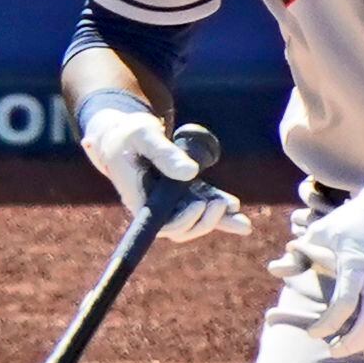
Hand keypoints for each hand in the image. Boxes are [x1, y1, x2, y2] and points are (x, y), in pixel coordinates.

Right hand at [78, 97, 245, 242]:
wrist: (124, 135)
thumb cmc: (129, 134)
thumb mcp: (144, 136)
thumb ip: (165, 153)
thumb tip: (191, 172)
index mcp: (139, 199)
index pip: (163, 225)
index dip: (183, 220)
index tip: (199, 204)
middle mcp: (155, 207)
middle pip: (182, 228)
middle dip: (204, 221)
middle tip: (220, 204)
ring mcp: (169, 202)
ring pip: (195, 220)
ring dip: (217, 220)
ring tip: (240, 217)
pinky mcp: (181, 193)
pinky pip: (202, 205)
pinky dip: (218, 206)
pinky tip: (235, 206)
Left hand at [282, 167, 363, 360]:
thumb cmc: (353, 220)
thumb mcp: (323, 231)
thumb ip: (300, 253)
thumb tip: (274, 269)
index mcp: (357, 264)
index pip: (344, 305)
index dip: (328, 324)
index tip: (313, 334)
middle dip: (351, 343)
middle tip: (332, 351)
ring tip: (346, 349)